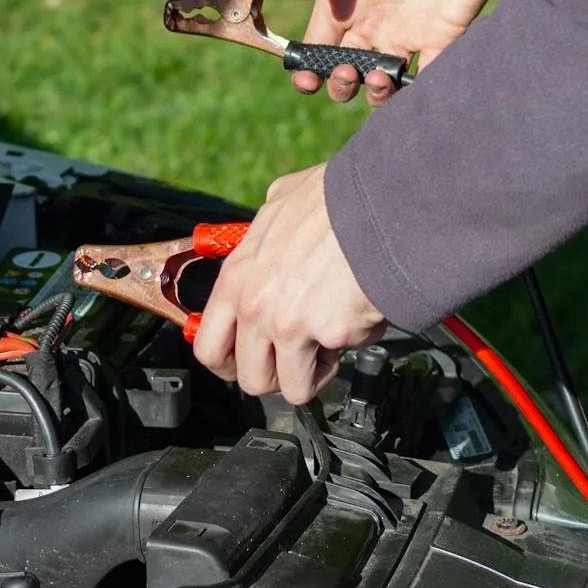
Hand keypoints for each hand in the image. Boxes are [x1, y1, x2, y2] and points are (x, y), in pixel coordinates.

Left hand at [190, 164, 385, 404]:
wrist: (380, 203)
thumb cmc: (334, 199)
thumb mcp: (280, 204)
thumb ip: (265, 232)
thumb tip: (272, 229)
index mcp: (237, 279)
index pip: (208, 347)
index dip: (228, 365)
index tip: (247, 363)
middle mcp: (256, 308)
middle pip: (251, 380)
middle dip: (276, 377)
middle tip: (296, 358)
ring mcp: (291, 325)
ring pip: (295, 388)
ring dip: (315, 372)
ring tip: (332, 339)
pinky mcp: (331, 334)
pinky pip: (343, 358)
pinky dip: (354, 343)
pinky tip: (360, 311)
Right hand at [287, 0, 492, 105]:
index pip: (316, 43)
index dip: (306, 67)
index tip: (307, 77)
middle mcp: (371, 22)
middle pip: (343, 71)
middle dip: (337, 84)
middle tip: (347, 72)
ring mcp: (406, 33)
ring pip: (378, 82)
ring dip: (370, 92)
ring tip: (377, 76)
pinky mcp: (440, 40)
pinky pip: (424, 79)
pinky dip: (412, 93)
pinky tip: (407, 81)